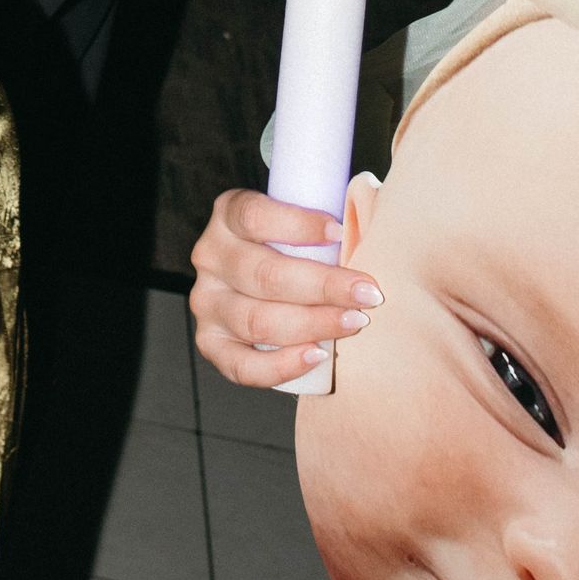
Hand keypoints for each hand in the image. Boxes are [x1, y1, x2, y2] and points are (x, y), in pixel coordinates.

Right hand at [189, 187, 382, 391]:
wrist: (270, 281)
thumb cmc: (298, 246)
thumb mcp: (303, 221)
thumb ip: (327, 222)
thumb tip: (371, 213)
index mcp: (228, 215)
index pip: (254, 216)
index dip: (298, 224)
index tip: (341, 233)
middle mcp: (211, 257)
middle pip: (264, 275)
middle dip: (323, 286)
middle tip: (367, 293)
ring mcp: (207, 302)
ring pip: (257, 320)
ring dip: (312, 324)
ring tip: (353, 322)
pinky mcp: (211, 343)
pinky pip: (242, 365)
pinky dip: (282, 366)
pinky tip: (317, 355)